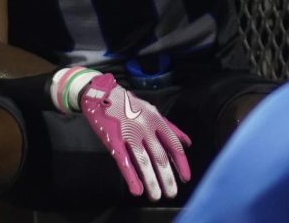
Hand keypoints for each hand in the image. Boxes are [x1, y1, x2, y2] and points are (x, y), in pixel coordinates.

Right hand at [79, 72, 191, 199]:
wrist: (101, 92)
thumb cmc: (129, 104)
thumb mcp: (152, 111)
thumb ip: (170, 127)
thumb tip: (188, 143)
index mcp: (156, 119)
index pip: (173, 145)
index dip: (181, 163)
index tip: (185, 178)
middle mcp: (145, 127)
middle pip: (160, 156)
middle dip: (167, 178)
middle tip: (171, 194)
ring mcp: (129, 133)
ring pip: (144, 162)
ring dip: (152, 181)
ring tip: (156, 196)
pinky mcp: (113, 139)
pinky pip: (124, 161)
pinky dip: (131, 177)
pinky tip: (136, 190)